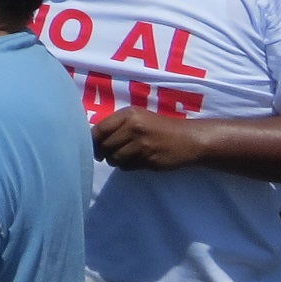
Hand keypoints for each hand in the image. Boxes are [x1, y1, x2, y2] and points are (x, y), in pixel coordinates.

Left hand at [91, 106, 207, 170]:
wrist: (188, 139)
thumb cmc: (160, 127)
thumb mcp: (139, 118)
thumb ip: (118, 124)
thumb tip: (93, 138)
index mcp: (129, 115)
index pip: (99, 129)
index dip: (92, 140)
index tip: (92, 146)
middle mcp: (134, 128)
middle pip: (105, 146)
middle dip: (102, 153)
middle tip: (105, 155)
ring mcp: (142, 145)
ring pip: (115, 158)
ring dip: (114, 161)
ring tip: (121, 158)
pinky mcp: (149, 160)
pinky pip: (128, 166)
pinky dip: (127, 166)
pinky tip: (135, 161)